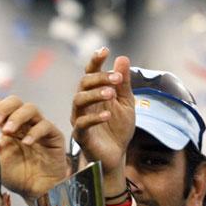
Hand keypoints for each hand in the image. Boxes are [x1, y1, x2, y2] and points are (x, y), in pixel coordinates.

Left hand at [0, 96, 69, 199]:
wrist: (36, 192)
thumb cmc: (17, 176)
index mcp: (9, 125)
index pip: (0, 105)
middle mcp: (25, 123)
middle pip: (15, 101)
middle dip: (2, 108)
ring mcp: (40, 128)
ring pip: (31, 109)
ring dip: (17, 117)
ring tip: (6, 131)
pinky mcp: (54, 137)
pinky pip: (46, 126)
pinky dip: (35, 132)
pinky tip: (26, 142)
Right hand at [70, 48, 134, 193]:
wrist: (117, 155)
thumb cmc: (118, 128)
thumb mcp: (126, 103)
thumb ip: (123, 83)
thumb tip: (122, 58)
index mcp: (94, 93)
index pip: (91, 72)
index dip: (95, 61)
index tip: (104, 50)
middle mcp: (83, 103)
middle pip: (83, 83)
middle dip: (100, 78)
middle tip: (117, 79)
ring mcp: (79, 118)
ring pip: (79, 100)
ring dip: (95, 94)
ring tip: (111, 94)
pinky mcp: (80, 135)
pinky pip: (82, 123)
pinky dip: (94, 118)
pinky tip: (108, 115)